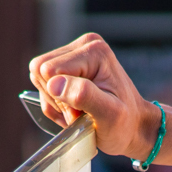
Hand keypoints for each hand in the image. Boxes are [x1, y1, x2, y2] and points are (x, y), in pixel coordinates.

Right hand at [29, 33, 159, 159]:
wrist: (133, 126)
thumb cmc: (124, 123)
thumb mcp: (108, 114)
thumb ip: (83, 95)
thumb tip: (54, 83)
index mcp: (94, 51)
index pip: (49, 70)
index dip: (60, 97)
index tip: (83, 110)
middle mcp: (83, 45)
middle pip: (40, 71)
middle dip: (56, 98)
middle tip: (80, 112)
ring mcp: (74, 53)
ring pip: (38, 78)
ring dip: (55, 102)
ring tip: (79, 111)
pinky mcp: (67, 64)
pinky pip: (42, 84)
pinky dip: (55, 103)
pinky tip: (74, 109)